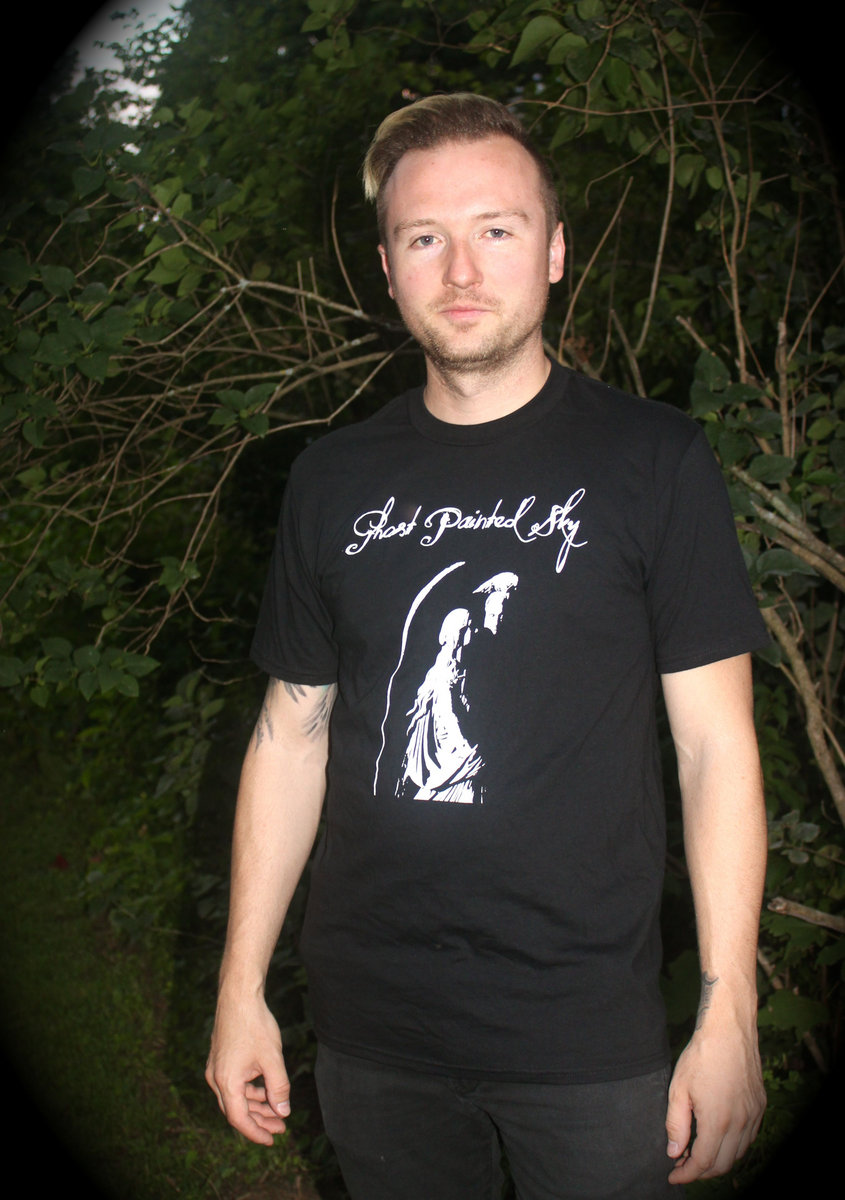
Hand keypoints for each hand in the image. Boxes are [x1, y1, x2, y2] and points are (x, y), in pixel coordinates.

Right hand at [205, 992, 290, 1144]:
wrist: (238, 995)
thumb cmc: (255, 1025)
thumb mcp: (273, 1058)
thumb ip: (279, 1088)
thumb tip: (284, 1111)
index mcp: (226, 1082)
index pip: (239, 1119)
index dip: (256, 1132)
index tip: (272, 1139)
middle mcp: (216, 1078)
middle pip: (236, 1110)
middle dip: (259, 1120)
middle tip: (281, 1126)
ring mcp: (215, 1068)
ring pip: (235, 1097)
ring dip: (256, 1105)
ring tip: (278, 1110)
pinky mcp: (220, 1059)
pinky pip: (233, 1084)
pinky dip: (250, 1091)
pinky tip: (266, 1090)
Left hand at [665, 1018, 765, 1183]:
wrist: (729, 1029)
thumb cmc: (701, 1055)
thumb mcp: (678, 1088)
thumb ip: (676, 1124)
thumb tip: (675, 1152)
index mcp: (717, 1121)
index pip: (704, 1163)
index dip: (687, 1175)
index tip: (673, 1176)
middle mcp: (740, 1122)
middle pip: (722, 1164)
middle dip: (701, 1172)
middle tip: (683, 1165)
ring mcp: (753, 1115)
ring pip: (738, 1153)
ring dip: (718, 1160)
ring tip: (698, 1152)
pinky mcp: (760, 1106)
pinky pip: (749, 1137)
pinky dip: (734, 1146)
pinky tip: (719, 1137)